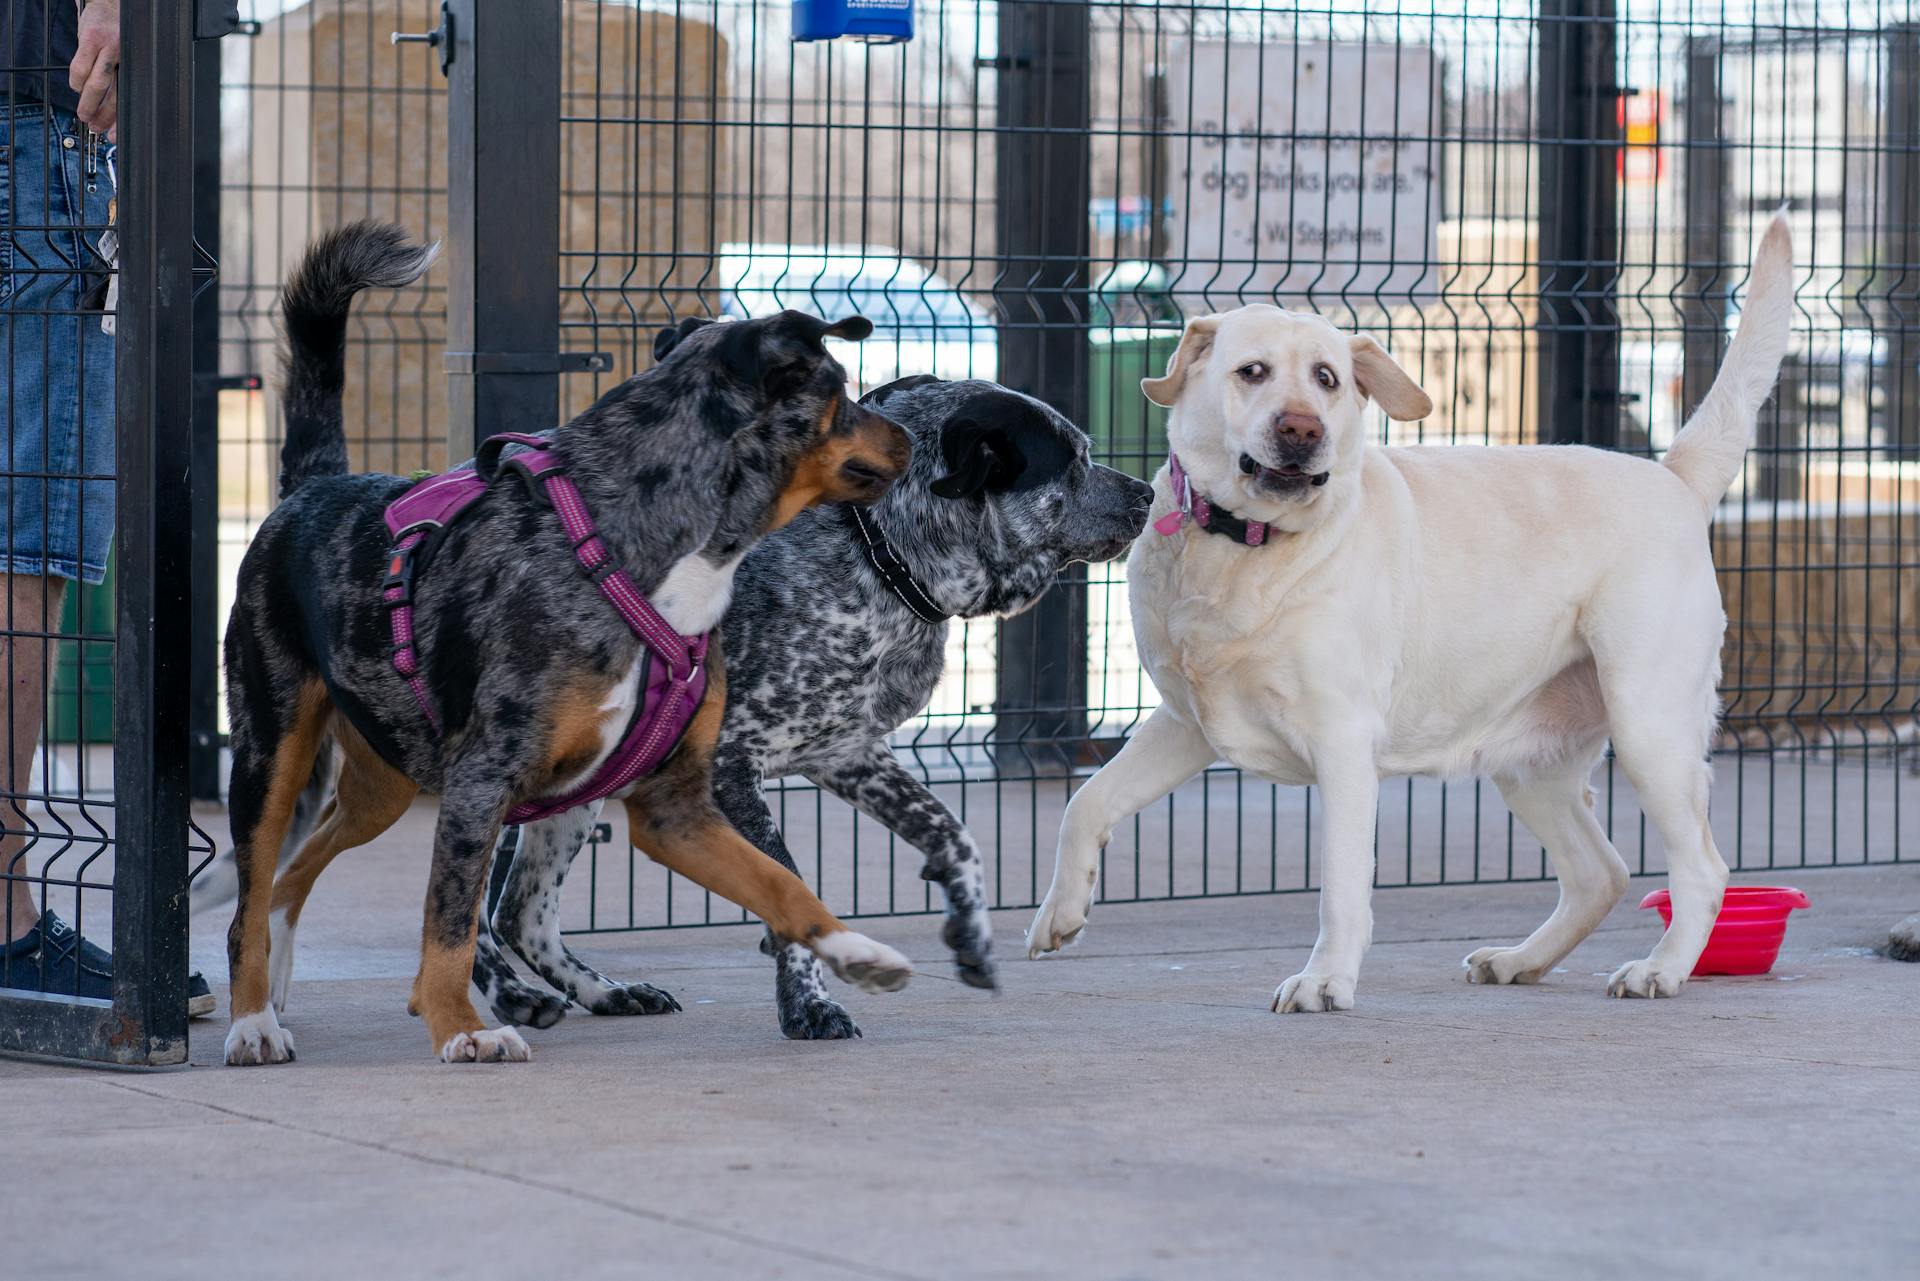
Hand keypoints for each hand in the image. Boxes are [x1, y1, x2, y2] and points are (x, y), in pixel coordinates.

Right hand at [69, 0, 120, 140]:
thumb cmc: (118, 31)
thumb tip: (116, 107)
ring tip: (85, 116)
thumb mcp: (128, 55)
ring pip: (98, 84)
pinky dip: (77, 81)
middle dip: (106, 116)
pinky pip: (80, 67)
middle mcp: (127, 58)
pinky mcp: (90, 39)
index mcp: (138, 66)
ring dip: (90, 103)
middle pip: (117, 95)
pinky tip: (77, 89)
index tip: (116, 134)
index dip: (123, 118)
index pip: (132, 98)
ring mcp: (108, 48)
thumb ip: (123, 77)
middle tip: (98, 128)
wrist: (110, 3)